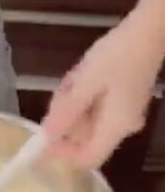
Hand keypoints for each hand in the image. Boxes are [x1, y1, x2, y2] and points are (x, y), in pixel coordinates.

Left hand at [43, 9, 160, 167]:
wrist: (148, 32)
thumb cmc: (117, 55)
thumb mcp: (87, 81)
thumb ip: (66, 111)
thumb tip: (46, 136)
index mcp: (116, 127)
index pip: (88, 159)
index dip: (63, 153)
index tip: (43, 135)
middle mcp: (122, 126)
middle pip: (85, 136)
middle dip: (67, 116)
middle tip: (63, 88)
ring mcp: (125, 112)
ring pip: (89, 118)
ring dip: (74, 101)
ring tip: (75, 75)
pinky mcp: (125, 99)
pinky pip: (98, 105)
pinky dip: (85, 93)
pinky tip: (84, 72)